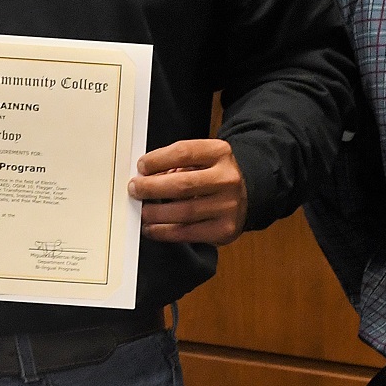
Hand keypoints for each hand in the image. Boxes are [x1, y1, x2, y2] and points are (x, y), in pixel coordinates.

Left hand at [130, 139, 247, 245]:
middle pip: (182, 185)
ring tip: (142, 211)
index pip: (184, 152)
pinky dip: (164, 232)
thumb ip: (178, 163)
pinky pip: (188, 233)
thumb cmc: (217, 173)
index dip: (157, 159)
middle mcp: (227, 179)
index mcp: (220, 153)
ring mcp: (228, 206)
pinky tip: (152, 228)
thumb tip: (147, 178)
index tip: (141, 166)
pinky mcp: (224, 230)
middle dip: (152, 188)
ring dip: (156, 213)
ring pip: (183, 212)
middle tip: (135, 190)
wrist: (251, 192)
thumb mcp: (204, 158)